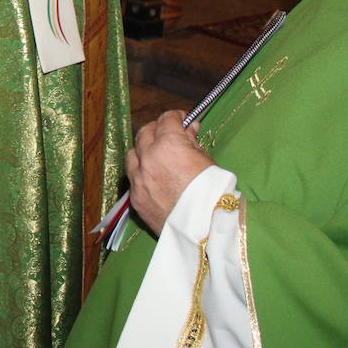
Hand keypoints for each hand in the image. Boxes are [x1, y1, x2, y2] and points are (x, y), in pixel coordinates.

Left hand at [127, 110, 215, 235]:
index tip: (181, 120)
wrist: (207, 230)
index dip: (175, 117)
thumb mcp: (208, 162)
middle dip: (157, 130)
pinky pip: (133, 177)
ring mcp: (139, 179)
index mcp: (168, 145)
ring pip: (132, 153)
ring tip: (156, 154)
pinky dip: (141, 172)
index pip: (166, 120)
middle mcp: (148, 158)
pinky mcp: (135, 198)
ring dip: (143, 149)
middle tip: (169, 134)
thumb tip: (188, 128)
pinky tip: (152, 176)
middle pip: (145, 132)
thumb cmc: (214, 194)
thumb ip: (192, 142)